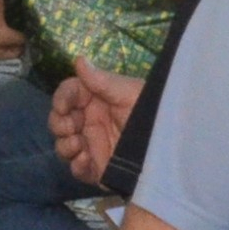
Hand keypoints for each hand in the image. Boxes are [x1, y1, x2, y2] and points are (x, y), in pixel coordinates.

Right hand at [49, 64, 140, 187]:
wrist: (169, 148)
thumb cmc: (151, 112)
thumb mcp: (128, 94)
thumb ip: (102, 80)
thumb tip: (78, 60)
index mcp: (97, 99)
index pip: (69, 94)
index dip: (61, 98)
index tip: (62, 106)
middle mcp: (91, 121)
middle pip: (59, 121)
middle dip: (59, 124)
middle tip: (71, 128)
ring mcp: (93, 145)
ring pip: (63, 145)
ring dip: (64, 145)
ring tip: (79, 145)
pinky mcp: (97, 168)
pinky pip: (76, 169)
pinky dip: (76, 165)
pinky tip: (86, 161)